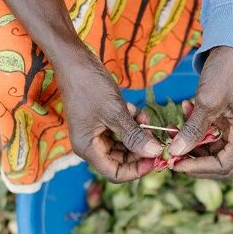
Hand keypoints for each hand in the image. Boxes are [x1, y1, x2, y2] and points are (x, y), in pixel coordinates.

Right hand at [54, 45, 161, 181]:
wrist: (74, 60)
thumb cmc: (90, 86)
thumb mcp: (116, 113)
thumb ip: (134, 135)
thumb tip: (154, 153)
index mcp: (88, 148)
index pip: (115, 173)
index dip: (136, 170)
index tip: (156, 160)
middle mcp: (90, 144)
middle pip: (121, 160)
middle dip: (140, 150)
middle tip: (158, 139)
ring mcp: (96, 132)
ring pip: (124, 144)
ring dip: (138, 134)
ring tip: (146, 119)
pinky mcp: (102, 120)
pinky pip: (121, 129)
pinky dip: (132, 123)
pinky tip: (138, 111)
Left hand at [169, 46, 232, 178]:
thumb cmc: (226, 70)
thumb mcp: (207, 101)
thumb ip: (192, 130)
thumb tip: (175, 152)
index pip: (223, 166)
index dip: (198, 168)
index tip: (174, 163)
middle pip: (217, 162)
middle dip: (192, 159)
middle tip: (170, 152)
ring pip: (210, 149)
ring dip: (190, 142)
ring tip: (172, 130)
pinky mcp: (225, 119)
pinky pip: (207, 132)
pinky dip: (193, 127)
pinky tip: (184, 109)